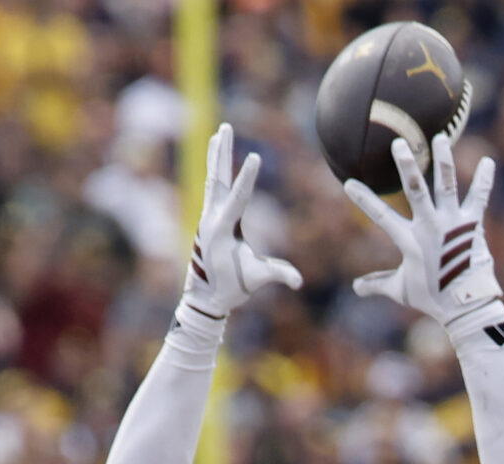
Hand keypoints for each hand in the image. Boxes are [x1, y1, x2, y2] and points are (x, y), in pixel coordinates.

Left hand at [177, 123, 302, 332]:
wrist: (206, 295)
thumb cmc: (233, 286)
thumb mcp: (256, 279)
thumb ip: (278, 275)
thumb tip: (298, 281)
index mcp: (223, 228)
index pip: (239, 197)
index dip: (247, 177)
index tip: (255, 156)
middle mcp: (212, 216)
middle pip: (219, 178)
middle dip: (223, 153)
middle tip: (225, 127)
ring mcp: (209, 215)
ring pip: (213, 178)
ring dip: (217, 155)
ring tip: (219, 133)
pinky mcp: (210, 217)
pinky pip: (212, 187)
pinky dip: (216, 170)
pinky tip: (217, 158)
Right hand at [343, 134, 503, 334]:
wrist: (467, 307)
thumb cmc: (433, 298)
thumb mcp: (402, 290)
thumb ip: (378, 284)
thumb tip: (356, 288)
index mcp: (410, 241)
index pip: (381, 216)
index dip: (364, 199)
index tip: (349, 182)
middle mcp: (431, 227)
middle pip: (416, 190)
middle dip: (407, 165)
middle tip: (400, 143)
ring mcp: (454, 225)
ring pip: (447, 186)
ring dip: (444, 161)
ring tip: (441, 138)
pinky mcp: (474, 226)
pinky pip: (480, 199)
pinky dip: (485, 180)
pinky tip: (489, 161)